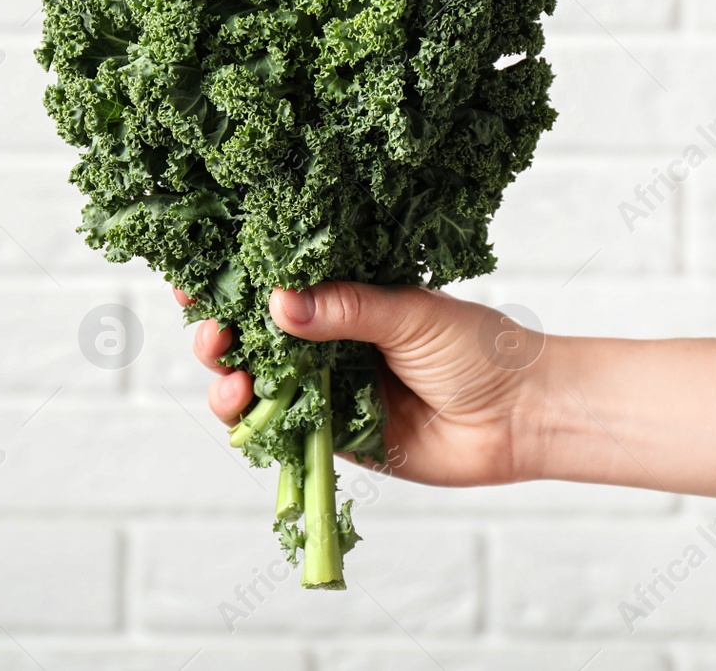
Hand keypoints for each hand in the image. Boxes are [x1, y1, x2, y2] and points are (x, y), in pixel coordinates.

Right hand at [184, 282, 551, 486]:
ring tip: (230, 376)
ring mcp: (328, 391)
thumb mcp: (410, 313)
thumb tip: (279, 303)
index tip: (194, 275)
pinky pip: (283, 432)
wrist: (522, 417)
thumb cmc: (479, 349)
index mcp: (345, 298)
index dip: (231, 282)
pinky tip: (243, 409)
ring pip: (257, 386)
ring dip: (228, 379)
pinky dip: (254, 424)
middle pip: (252, 337)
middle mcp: (329, 343)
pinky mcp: (335, 438)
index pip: (275, 284)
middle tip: (211, 331)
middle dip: (218, 333)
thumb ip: (345, 309)